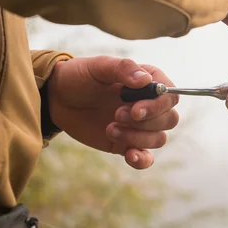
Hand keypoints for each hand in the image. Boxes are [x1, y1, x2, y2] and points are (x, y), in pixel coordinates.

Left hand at [45, 56, 179, 169]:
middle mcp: (149, 105)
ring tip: (110, 128)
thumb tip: (146, 80)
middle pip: (169, 120)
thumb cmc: (80, 77)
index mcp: (149, 83)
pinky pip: (146, 158)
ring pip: (158, 139)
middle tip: (117, 115)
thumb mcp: (98, 66)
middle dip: (146, 123)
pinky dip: (142, 160)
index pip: (171, 96)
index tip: (135, 109)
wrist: (57, 98)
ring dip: (137, 138)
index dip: (158, 106)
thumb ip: (123, 68)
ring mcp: (139, 126)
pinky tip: (129, 155)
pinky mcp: (127, 144)